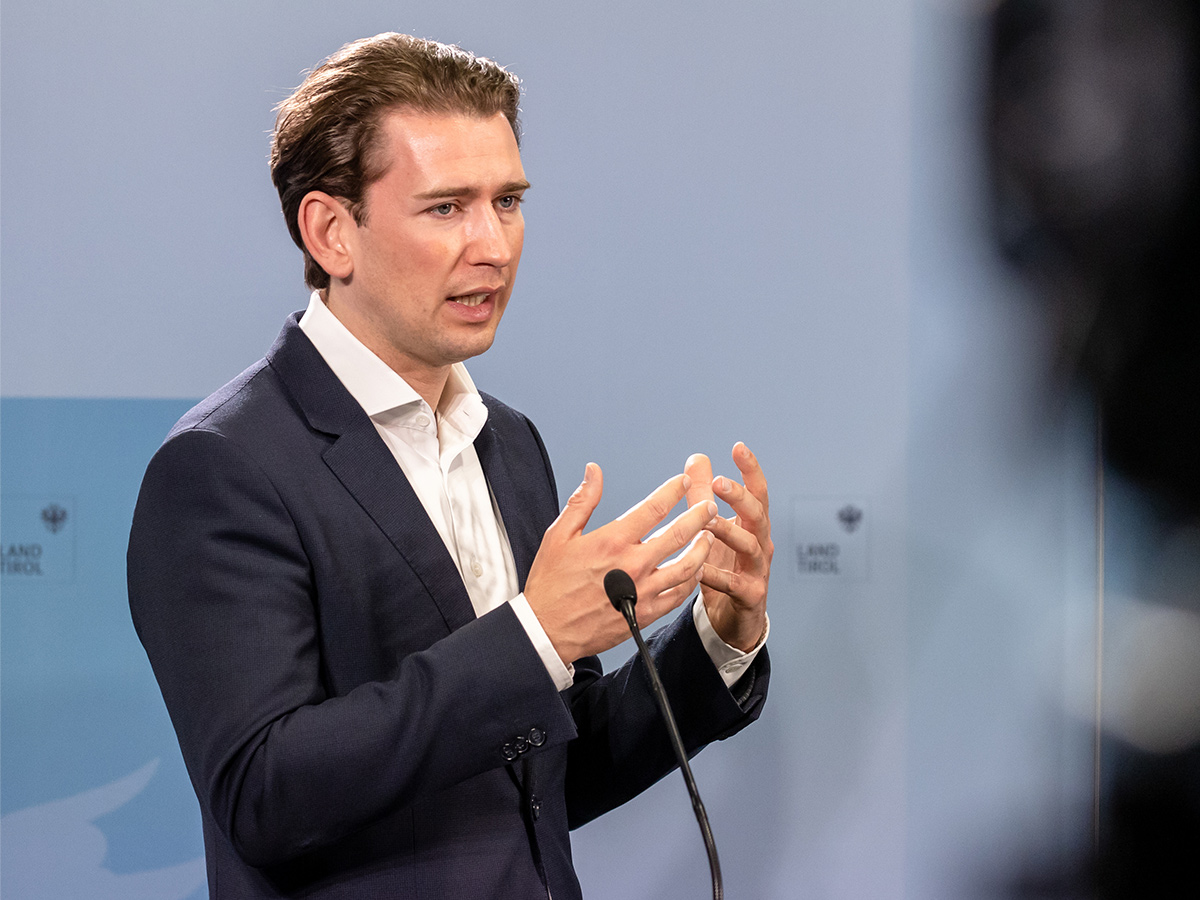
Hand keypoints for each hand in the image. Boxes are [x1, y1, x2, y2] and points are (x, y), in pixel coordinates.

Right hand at [525, 463, 717, 664]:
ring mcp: (643, 590)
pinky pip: (678, 595)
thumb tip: (595, 471)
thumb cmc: (551, 583)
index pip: (654, 508)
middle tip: (709, 506)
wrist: (547, 630)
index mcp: (613, 540)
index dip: (672, 491)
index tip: (682, 482)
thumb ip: (582, 501)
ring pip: (687, 566)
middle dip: (699, 516)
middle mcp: (633, 564)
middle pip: (679, 533)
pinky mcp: (646, 613)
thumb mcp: (558, 535)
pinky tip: (695, 571)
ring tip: (709, 537)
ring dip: (702, 548)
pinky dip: (692, 581)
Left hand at [685, 443, 772, 651]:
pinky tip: (699, 568)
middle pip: (757, 515)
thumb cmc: (726, 567)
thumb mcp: (715, 528)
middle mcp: (761, 543)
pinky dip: (717, 576)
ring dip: (729, 532)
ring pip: (749, 546)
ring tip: (707, 522)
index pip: (757, 492)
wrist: (734, 618)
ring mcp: (758, 570)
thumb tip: (698, 458)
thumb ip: (705, 494)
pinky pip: (734, 584)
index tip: (738, 448)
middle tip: (719, 483)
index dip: (750, 470)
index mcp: (753, 525)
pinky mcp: (750, 595)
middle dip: (740, 497)